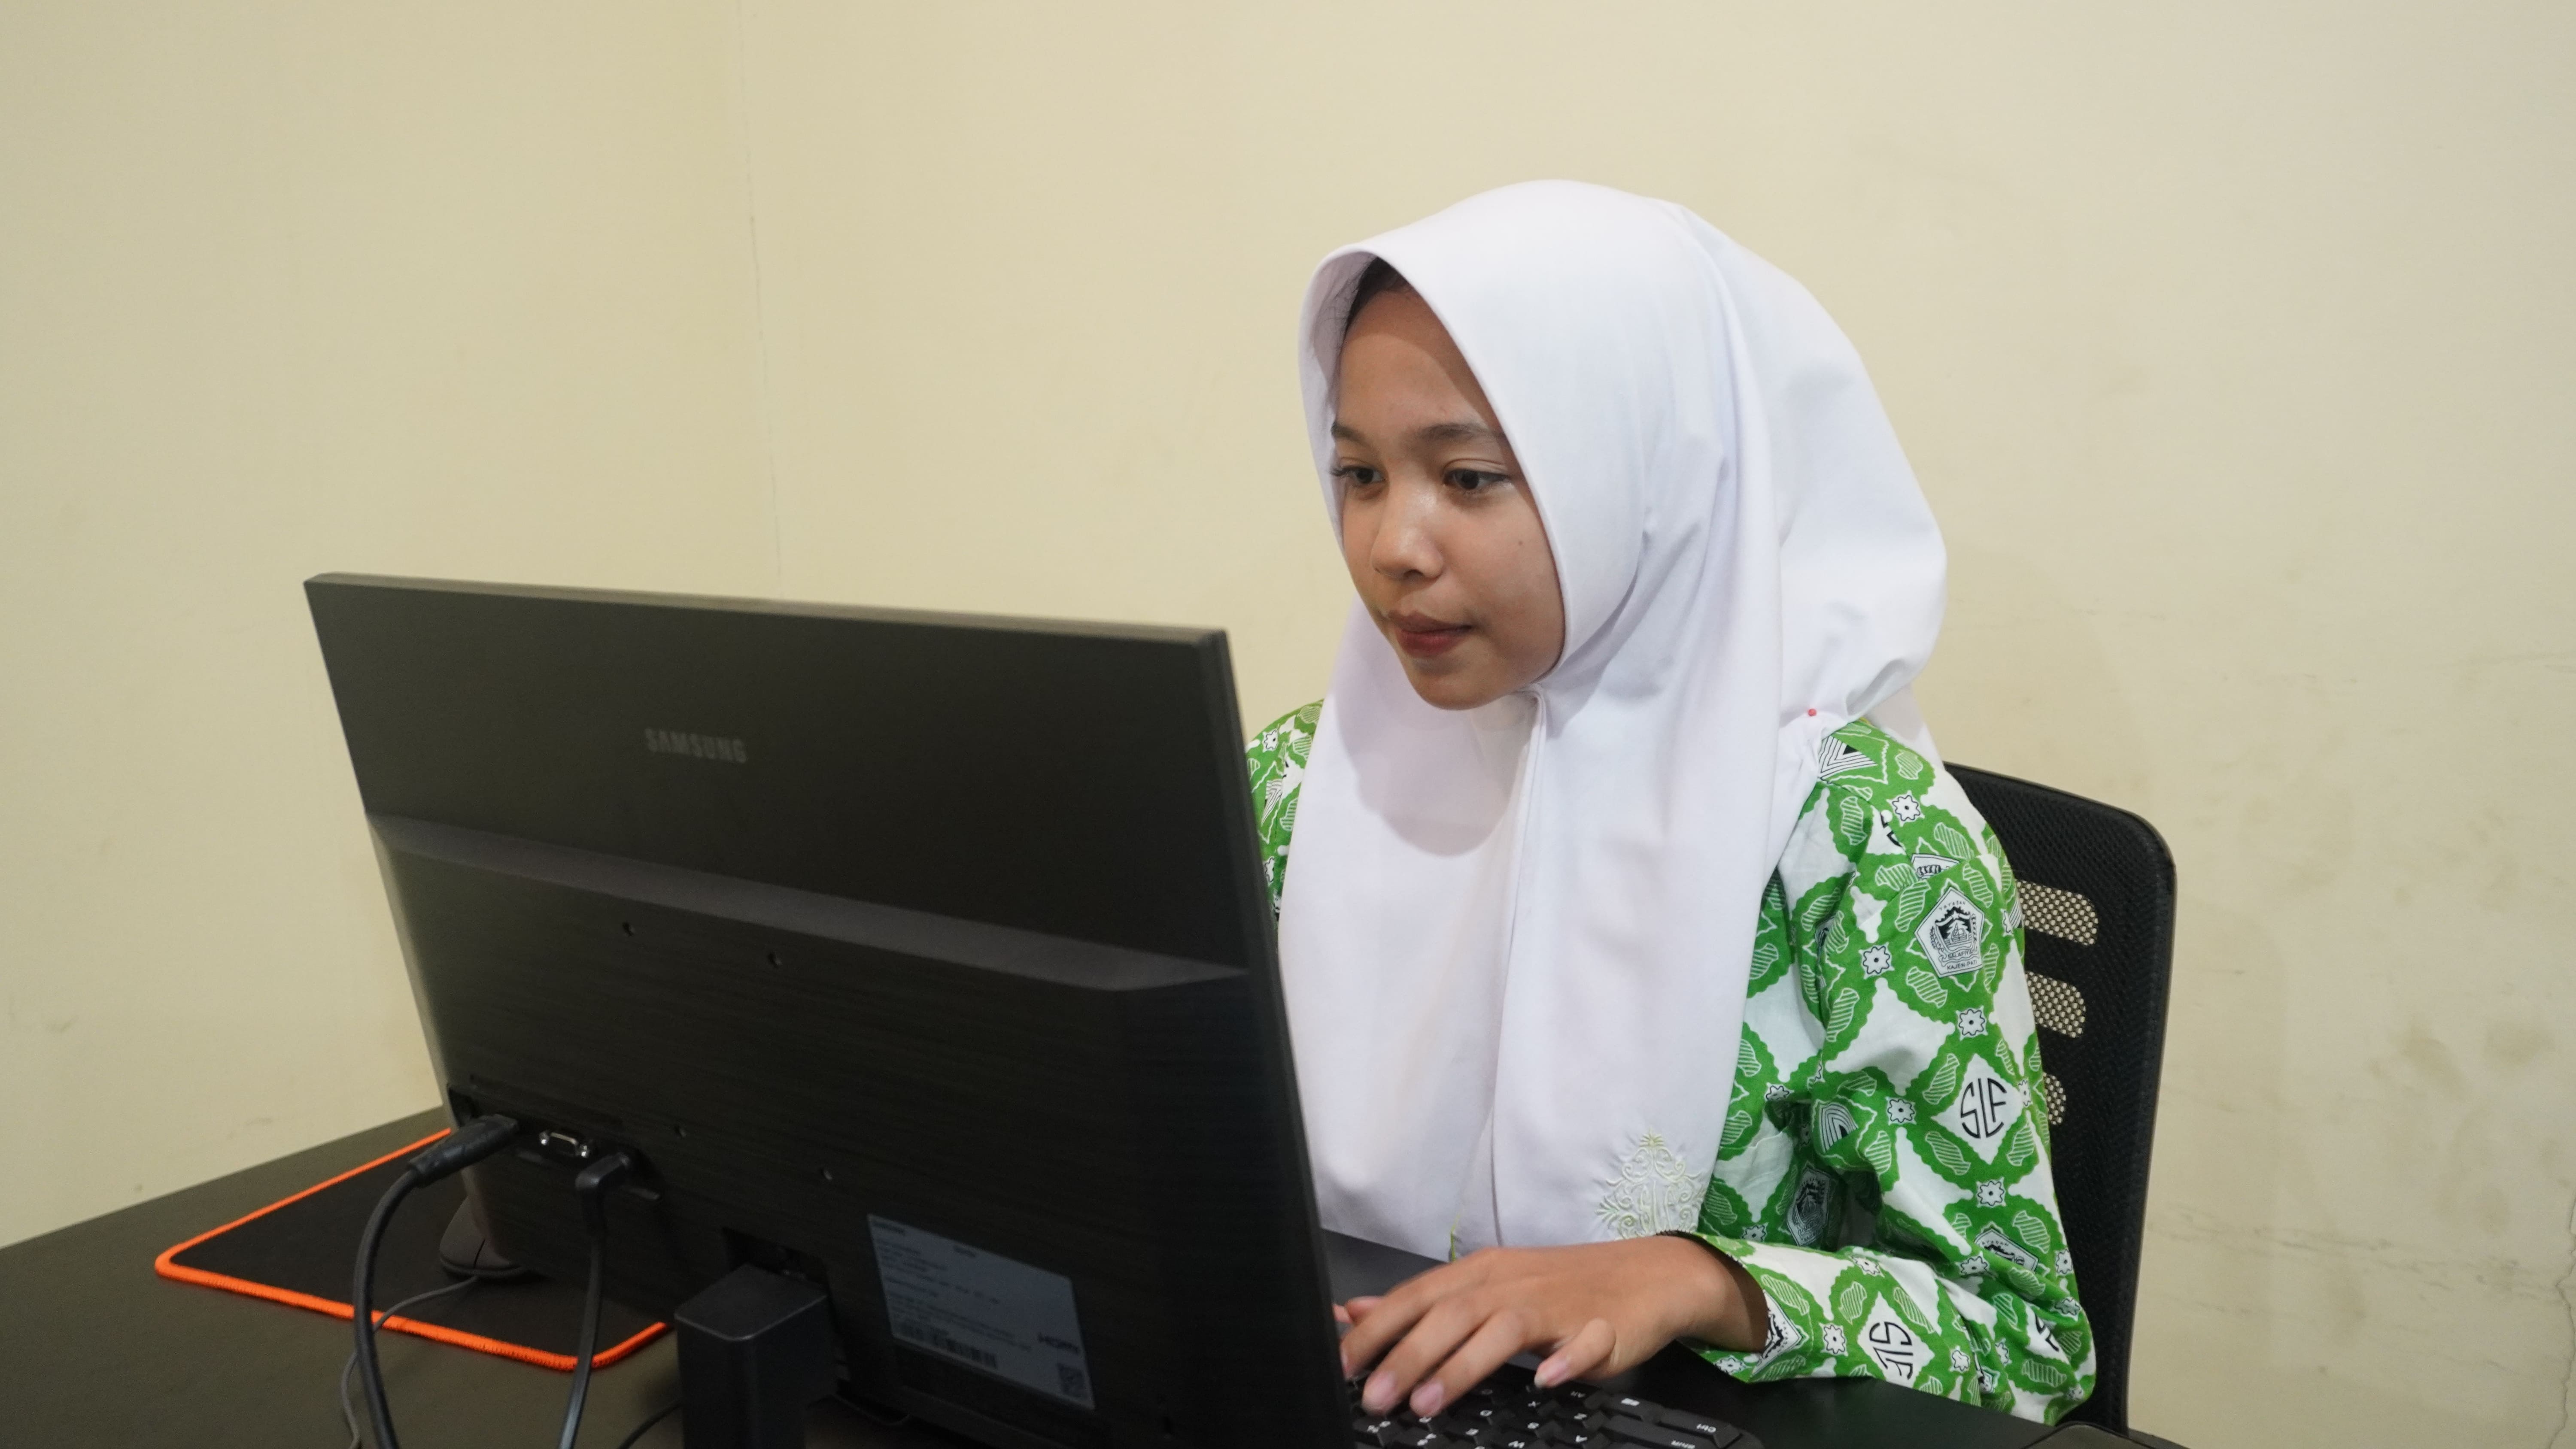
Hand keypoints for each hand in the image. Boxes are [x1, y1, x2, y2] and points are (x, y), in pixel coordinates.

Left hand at [1337, 1236, 1766, 1418]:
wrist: (1646, 1275)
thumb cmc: (1559, 1287)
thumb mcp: (1485, 1288)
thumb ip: (1422, 1305)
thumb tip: (1356, 1312)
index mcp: (1481, 1274)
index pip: (1418, 1296)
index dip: (1379, 1329)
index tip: (1343, 1362)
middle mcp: (1512, 1284)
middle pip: (1452, 1314)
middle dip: (1408, 1355)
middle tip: (1375, 1395)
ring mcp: (1557, 1304)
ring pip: (1503, 1329)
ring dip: (1463, 1365)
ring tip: (1428, 1401)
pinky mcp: (1601, 1327)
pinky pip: (1582, 1344)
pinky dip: (1564, 1361)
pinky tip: (1546, 1380)